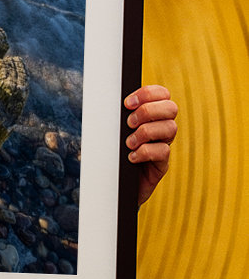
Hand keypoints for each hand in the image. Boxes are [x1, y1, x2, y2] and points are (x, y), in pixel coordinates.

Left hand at [124, 84, 177, 205]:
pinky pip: (163, 151)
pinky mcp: (162, 164)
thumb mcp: (114, 131)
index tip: (127, 103)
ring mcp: (164, 145)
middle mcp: (162, 128)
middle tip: (129, 123)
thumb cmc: (112, 153)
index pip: (162, 94)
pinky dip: (145, 152)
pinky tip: (131, 157)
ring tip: (128, 143)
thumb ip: (118, 115)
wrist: (114, 184)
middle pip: (171, 108)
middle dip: (148, 111)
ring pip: (170, 128)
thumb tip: (108, 101)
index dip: (148, 93)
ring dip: (145, 132)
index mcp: (152, 115)